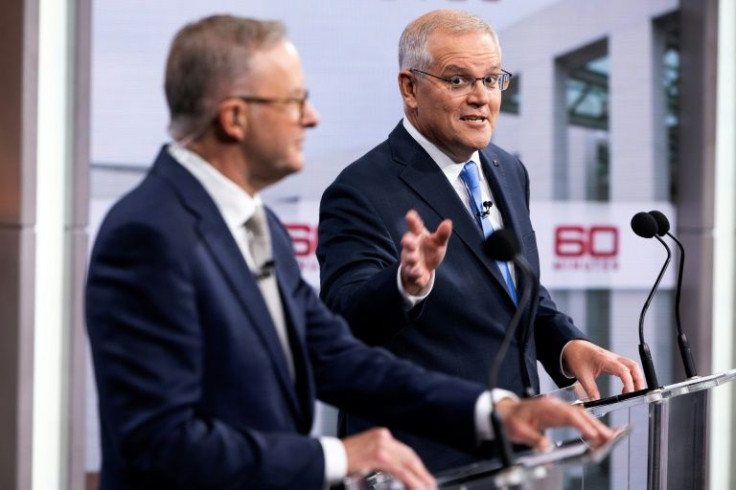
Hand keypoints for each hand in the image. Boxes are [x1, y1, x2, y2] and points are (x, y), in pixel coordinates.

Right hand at [343, 428, 434, 489]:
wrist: (326, 458)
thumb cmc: (341, 459)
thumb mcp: (364, 454)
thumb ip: (378, 458)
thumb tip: (391, 469)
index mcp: (380, 435)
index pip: (405, 451)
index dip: (416, 464)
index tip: (422, 474)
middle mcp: (383, 437)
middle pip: (410, 456)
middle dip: (422, 471)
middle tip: (430, 483)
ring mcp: (381, 446)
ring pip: (408, 463)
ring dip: (420, 477)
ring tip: (427, 487)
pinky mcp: (378, 457)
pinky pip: (400, 471)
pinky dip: (411, 480)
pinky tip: (417, 487)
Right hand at [400, 210, 451, 295]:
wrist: (423, 271)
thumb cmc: (429, 252)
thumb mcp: (438, 243)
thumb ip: (442, 234)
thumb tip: (448, 222)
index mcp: (417, 238)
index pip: (415, 228)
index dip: (412, 221)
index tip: (410, 215)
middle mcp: (412, 249)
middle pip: (408, 244)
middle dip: (407, 243)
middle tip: (407, 240)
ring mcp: (411, 262)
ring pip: (409, 261)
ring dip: (411, 260)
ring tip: (414, 259)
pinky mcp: (413, 274)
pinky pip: (413, 275)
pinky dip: (415, 275)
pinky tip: (419, 275)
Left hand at [495, 397, 613, 450]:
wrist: (506, 412)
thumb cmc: (511, 419)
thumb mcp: (518, 431)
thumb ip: (533, 438)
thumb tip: (546, 446)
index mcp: (545, 408)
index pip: (568, 415)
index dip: (582, 425)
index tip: (593, 435)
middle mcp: (554, 406)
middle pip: (579, 414)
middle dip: (596, 425)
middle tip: (610, 438)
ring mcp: (558, 409)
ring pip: (581, 415)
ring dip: (595, 426)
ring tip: (609, 438)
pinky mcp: (559, 414)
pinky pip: (577, 418)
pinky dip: (588, 425)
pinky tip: (595, 434)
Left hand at [562, 340, 645, 399]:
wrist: (573, 347)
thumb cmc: (577, 357)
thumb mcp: (582, 376)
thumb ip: (590, 390)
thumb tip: (596, 402)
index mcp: (605, 360)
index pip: (623, 371)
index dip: (629, 383)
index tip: (628, 394)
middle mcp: (613, 358)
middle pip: (634, 367)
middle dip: (639, 380)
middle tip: (637, 394)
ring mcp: (614, 358)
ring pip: (633, 366)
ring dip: (636, 378)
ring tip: (632, 392)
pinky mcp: (614, 360)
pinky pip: (628, 367)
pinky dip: (631, 377)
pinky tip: (625, 387)